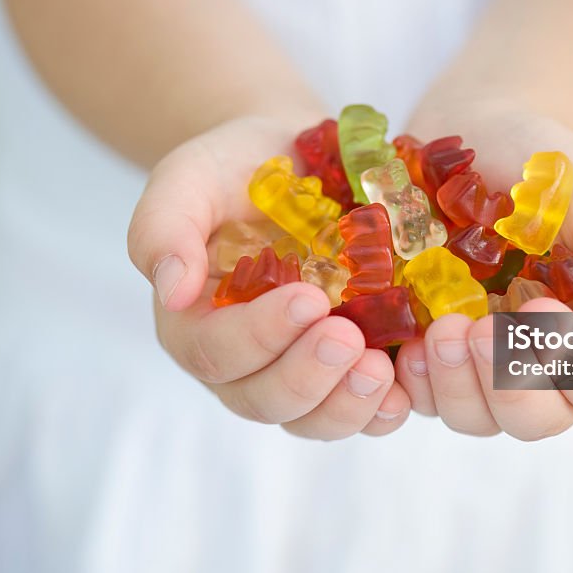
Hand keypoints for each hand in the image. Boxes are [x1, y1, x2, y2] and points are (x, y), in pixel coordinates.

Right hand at [127, 117, 410, 438]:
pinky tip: (407, 387)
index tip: (308, 298)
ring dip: (346, 406)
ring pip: (312, 418)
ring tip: (381, 372)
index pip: (216, 352)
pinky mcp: (347, 363)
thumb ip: (165, 228)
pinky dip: (382, 408)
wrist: (294, 154)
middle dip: (308, 377)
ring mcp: (297, 366)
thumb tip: (171, 291)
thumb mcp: (188, 180)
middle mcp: (244, 360)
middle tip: (350, 339)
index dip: (260, 335)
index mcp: (195, 323)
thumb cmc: (233, 167)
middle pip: (263, 399)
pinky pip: (359, 407)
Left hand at [393, 101, 572, 439]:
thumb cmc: (544, 163)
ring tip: (437, 327)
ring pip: (472, 417)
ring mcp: (474, 360)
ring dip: (454, 386)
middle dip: (506, 387)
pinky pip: (413, 396)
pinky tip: (404, 340)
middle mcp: (532, 358)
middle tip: (475, 329)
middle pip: (533, 421)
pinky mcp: (422, 346)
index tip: (539, 306)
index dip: (572, 368)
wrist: (474, 127)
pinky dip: (409, 381)